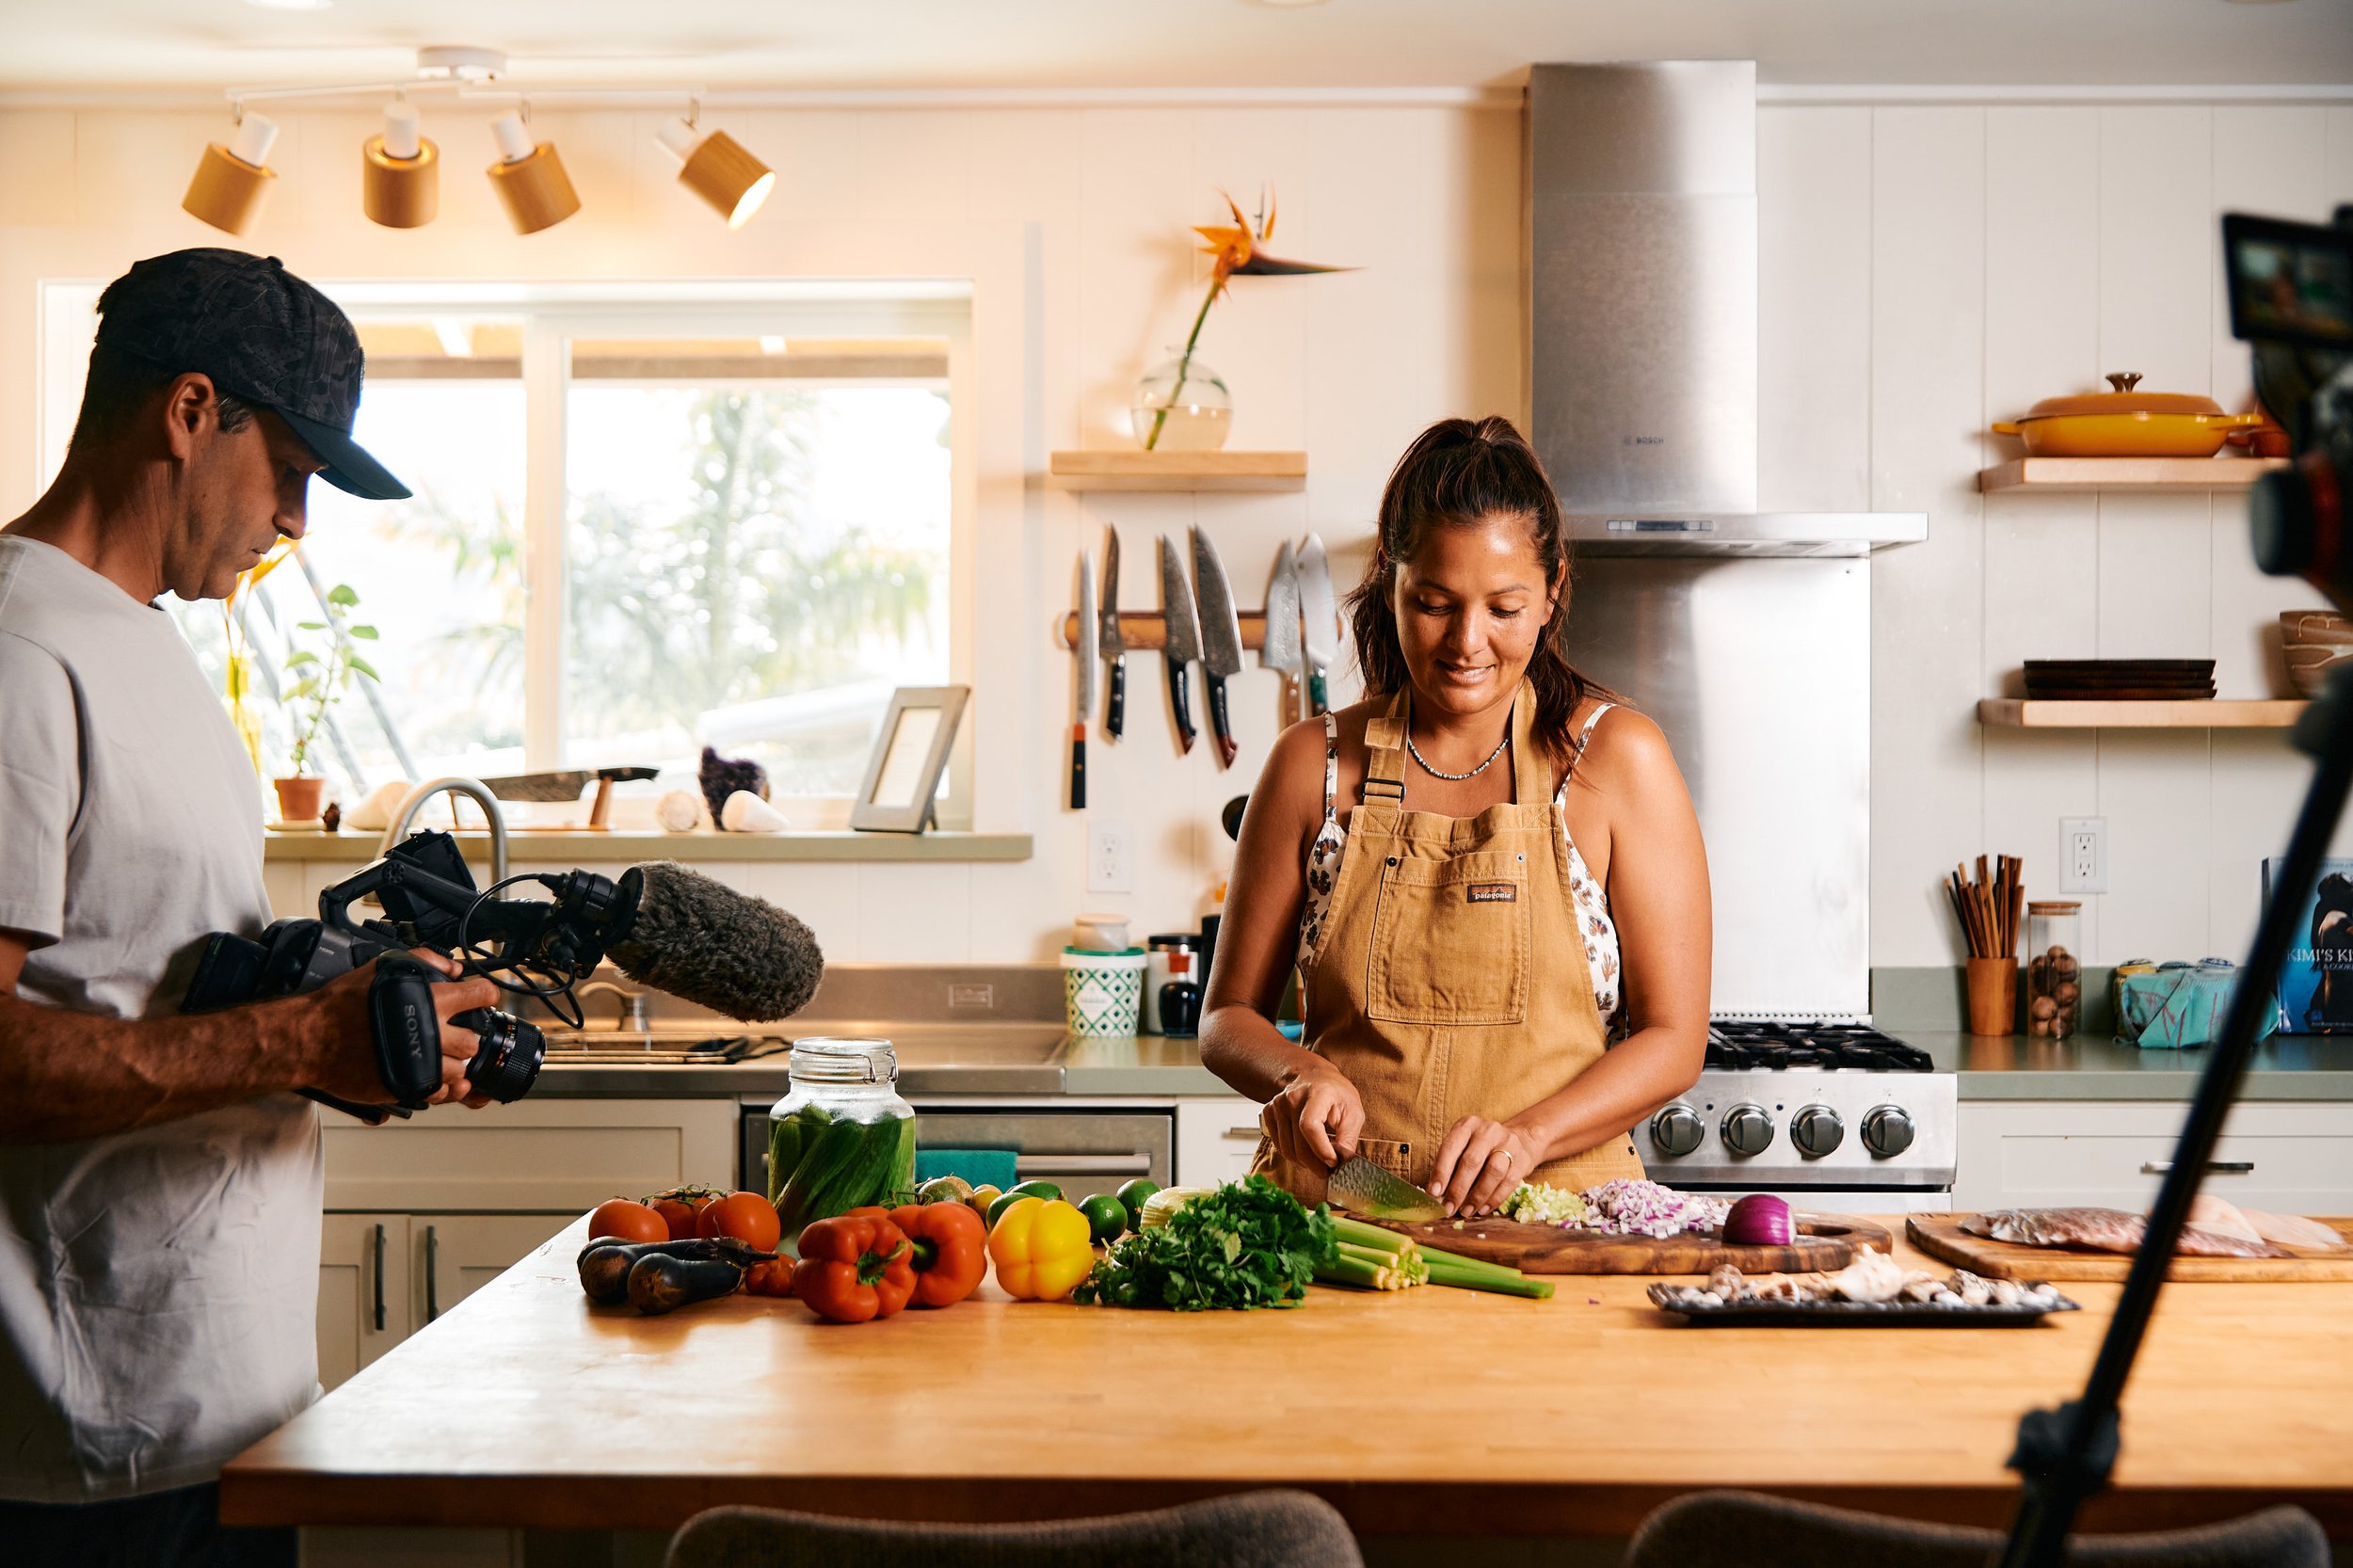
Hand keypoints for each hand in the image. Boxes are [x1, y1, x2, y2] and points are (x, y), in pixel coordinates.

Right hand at [306, 949, 502, 1109]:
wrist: (310, 1039)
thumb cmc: (341, 1004)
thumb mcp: (384, 968)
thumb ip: (424, 962)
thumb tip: (453, 968)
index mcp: (432, 1001)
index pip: (482, 995)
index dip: (484, 995)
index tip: (482, 999)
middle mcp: (432, 1033)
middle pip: (474, 1041)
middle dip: (466, 1036)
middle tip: (451, 1034)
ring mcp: (421, 1063)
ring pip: (460, 1071)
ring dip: (453, 1064)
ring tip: (435, 1056)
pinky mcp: (406, 1087)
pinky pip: (437, 1093)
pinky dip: (437, 1086)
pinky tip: (428, 1075)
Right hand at [1260, 1064, 1363, 1172]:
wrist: (1313, 1077)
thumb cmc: (1335, 1094)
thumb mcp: (1353, 1111)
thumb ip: (1348, 1138)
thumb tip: (1343, 1162)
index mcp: (1316, 1094)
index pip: (1310, 1126)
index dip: (1321, 1150)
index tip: (1333, 1163)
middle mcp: (1291, 1098)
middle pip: (1298, 1144)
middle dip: (1315, 1165)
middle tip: (1328, 1171)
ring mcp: (1277, 1105)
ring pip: (1287, 1150)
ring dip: (1304, 1163)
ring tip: (1318, 1161)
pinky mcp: (1268, 1113)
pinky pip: (1279, 1146)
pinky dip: (1293, 1155)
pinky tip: (1306, 1150)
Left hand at [1427, 1115, 1545, 1216]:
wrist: (1520, 1140)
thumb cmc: (1480, 1148)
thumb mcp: (1462, 1146)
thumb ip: (1449, 1166)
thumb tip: (1436, 1194)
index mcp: (1467, 1125)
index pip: (1451, 1147)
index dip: (1441, 1171)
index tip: (1434, 1193)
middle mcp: (1488, 1130)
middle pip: (1472, 1161)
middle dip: (1458, 1189)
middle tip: (1449, 1208)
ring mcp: (1508, 1143)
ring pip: (1493, 1172)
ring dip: (1477, 1196)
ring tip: (1465, 1211)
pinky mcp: (1522, 1159)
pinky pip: (1508, 1183)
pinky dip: (1494, 1199)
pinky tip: (1482, 1209)